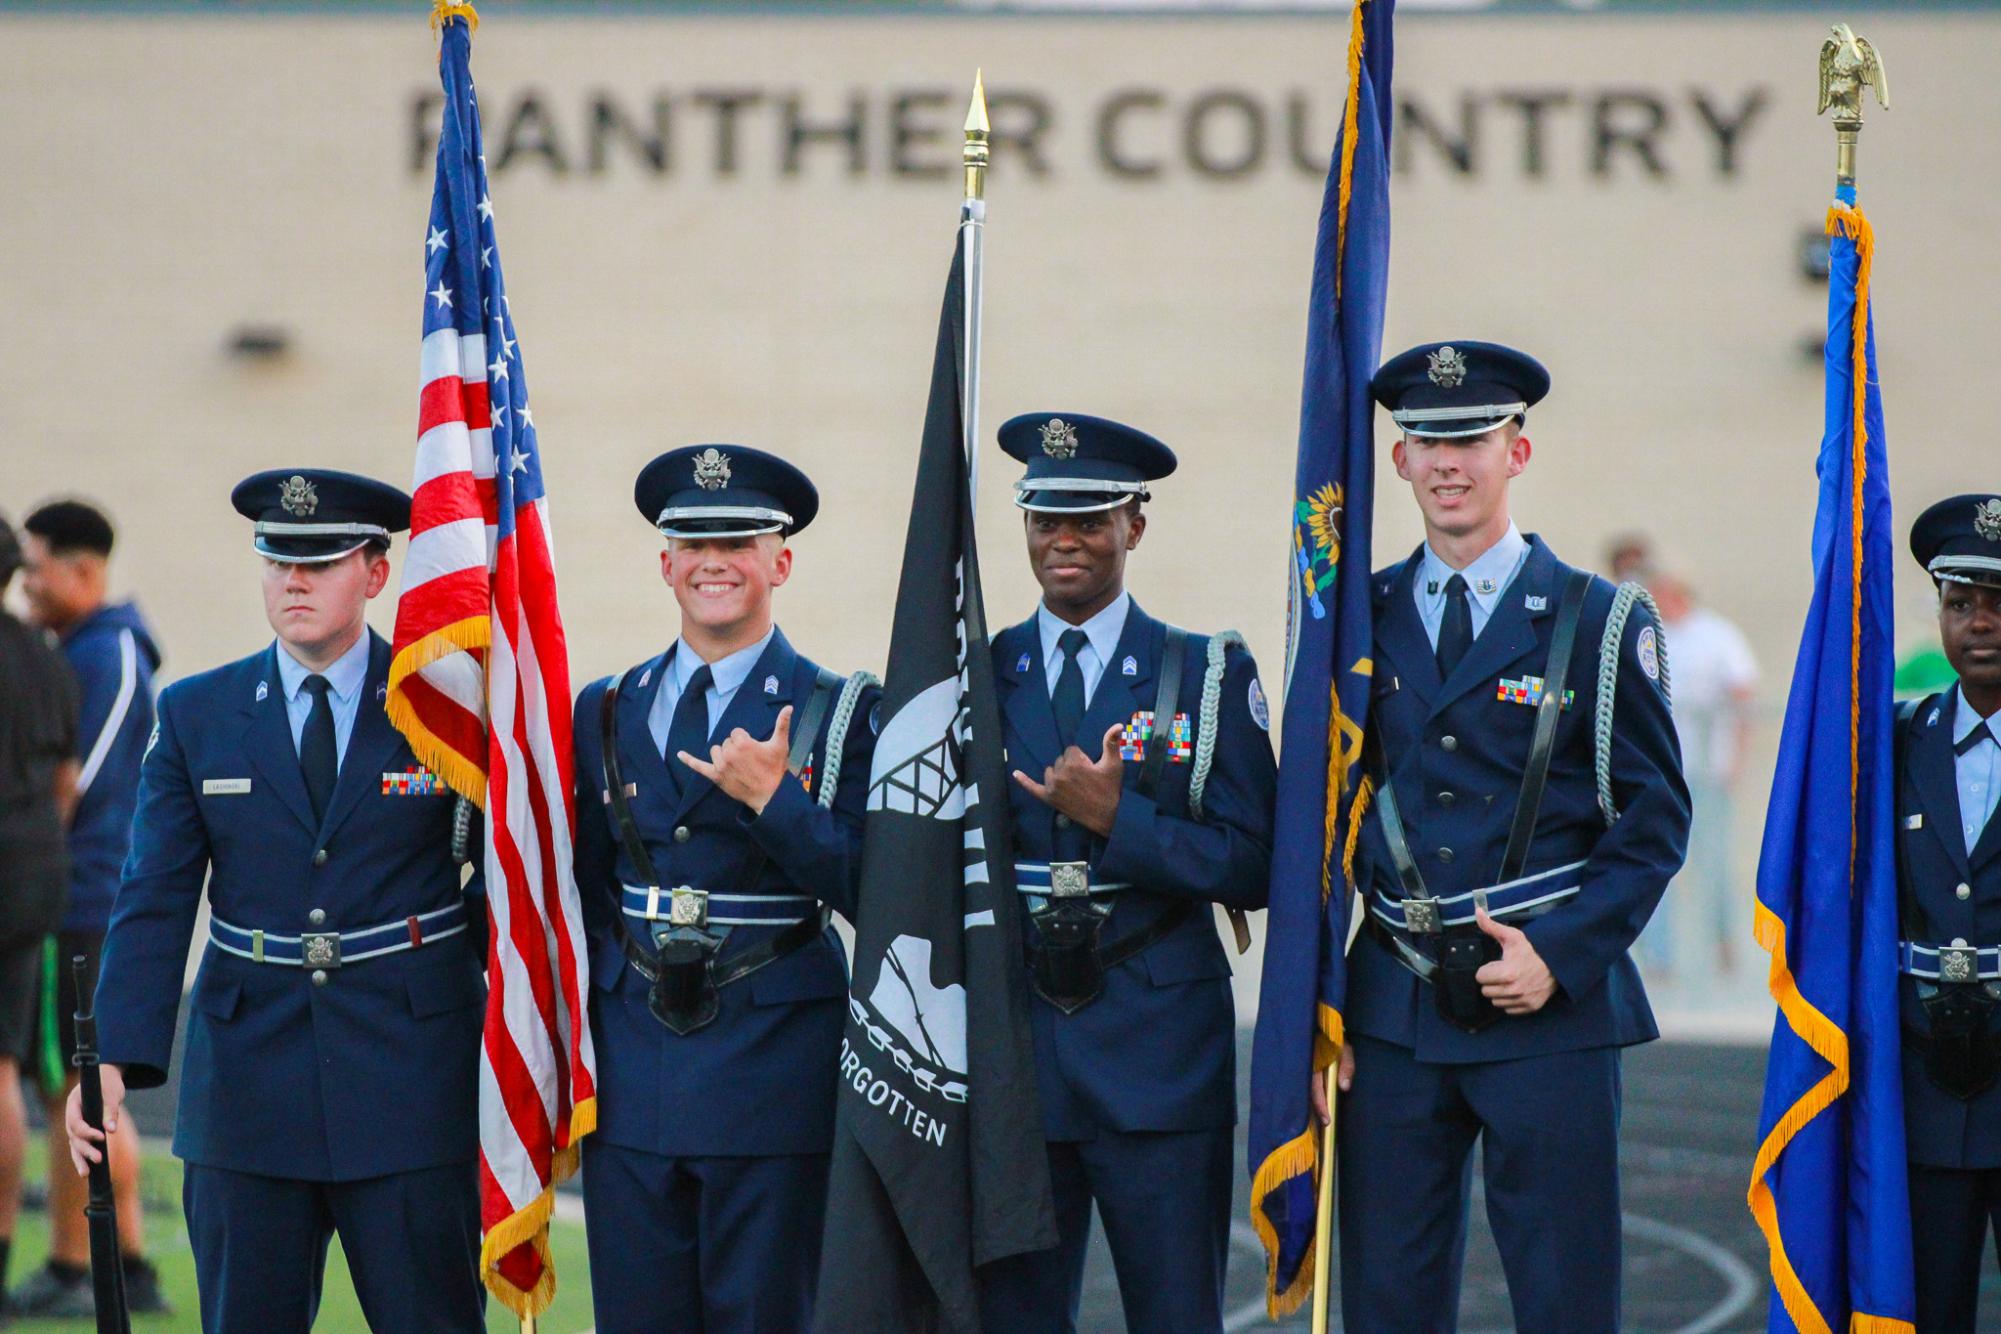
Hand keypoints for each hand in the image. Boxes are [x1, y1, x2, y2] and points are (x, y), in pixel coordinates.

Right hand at [65, 1064, 124, 1176]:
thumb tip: (112, 1129)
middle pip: (73, 1136)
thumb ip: (110, 1110)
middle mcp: (70, 1116)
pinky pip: (78, 1146)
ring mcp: (74, 1125)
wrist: (106, 1078)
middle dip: (85, 1149)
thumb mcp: (112, 1093)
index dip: (86, 1131)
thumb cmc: (108, 1083)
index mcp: (73, 1103)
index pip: (75, 1122)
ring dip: (80, 1158)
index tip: (102, 1137)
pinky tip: (85, 1172)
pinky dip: (81, 1158)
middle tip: (98, 1158)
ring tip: (86, 1173)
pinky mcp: (81, 1132)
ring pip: (74, 1144)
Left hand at [680, 706, 791, 814]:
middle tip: (749, 760)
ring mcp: (720, 765)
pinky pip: (699, 766)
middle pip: (726, 741)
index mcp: (743, 743)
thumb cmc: (775, 769)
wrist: (770, 795)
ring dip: (723, 754)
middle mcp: (729, 753)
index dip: (746, 740)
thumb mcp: (780, 745)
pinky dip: (689, 760)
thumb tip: (789, 707)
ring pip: (716, 750)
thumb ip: (783, 724)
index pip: (736, 732)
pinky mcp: (715, 776)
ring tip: (736, 763)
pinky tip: (680, 754)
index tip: (754, 750)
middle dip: (736, 748)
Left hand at [1012, 722, 1125, 837]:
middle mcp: (1060, 773)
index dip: (1081, 758)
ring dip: (1059, 774)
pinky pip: (1032, 787)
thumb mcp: (1113, 765)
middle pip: (1061, 760)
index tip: (1090, 768)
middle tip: (1085, 779)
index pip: (1071, 750)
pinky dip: (1024, 781)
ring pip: (1051, 771)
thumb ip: (1112, 743)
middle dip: (1071, 766)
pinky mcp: (1048, 798)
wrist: (1106, 816)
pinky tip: (1015, 773)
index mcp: (1075, 763)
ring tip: (1074, 785)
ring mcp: (1052, 787)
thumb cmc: (1110, 789)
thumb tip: (1117, 725)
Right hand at [1310, 1044, 1356, 1125]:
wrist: (1319, 1028)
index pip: (1315, 1088)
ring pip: (1303, 1091)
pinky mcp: (1302, 1070)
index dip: (1320, 1105)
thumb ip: (1346, 1066)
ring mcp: (1302, 1069)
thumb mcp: (1345, 1049)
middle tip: (1324, 1126)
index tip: (1327, 1120)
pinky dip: (1309, 1098)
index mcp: (1314, 1062)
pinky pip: (1304, 1087)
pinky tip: (1313, 1107)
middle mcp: (1304, 1067)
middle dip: (1314, 1110)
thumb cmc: (1334, 1039)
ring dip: (1311, 1106)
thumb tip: (1344, 1087)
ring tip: (1318, 1121)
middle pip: (1306, 1093)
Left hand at [1474, 906, 1557, 1014]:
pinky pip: (1509, 1010)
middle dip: (1491, 981)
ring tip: (1509, 981)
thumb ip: (1491, 926)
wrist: (1557, 961)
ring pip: (1496, 1002)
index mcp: (1506, 973)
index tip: (1495, 965)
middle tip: (1502, 973)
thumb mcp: (1512, 936)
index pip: (1480, 977)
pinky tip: (1517, 989)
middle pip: (1486, 991)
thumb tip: (1477, 911)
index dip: (1485, 969)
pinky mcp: (1531, 1007)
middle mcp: (1514, 990)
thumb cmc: (1532, 948)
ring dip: (1499, 992)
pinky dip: (1510, 1001)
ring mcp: (1523, 1000)